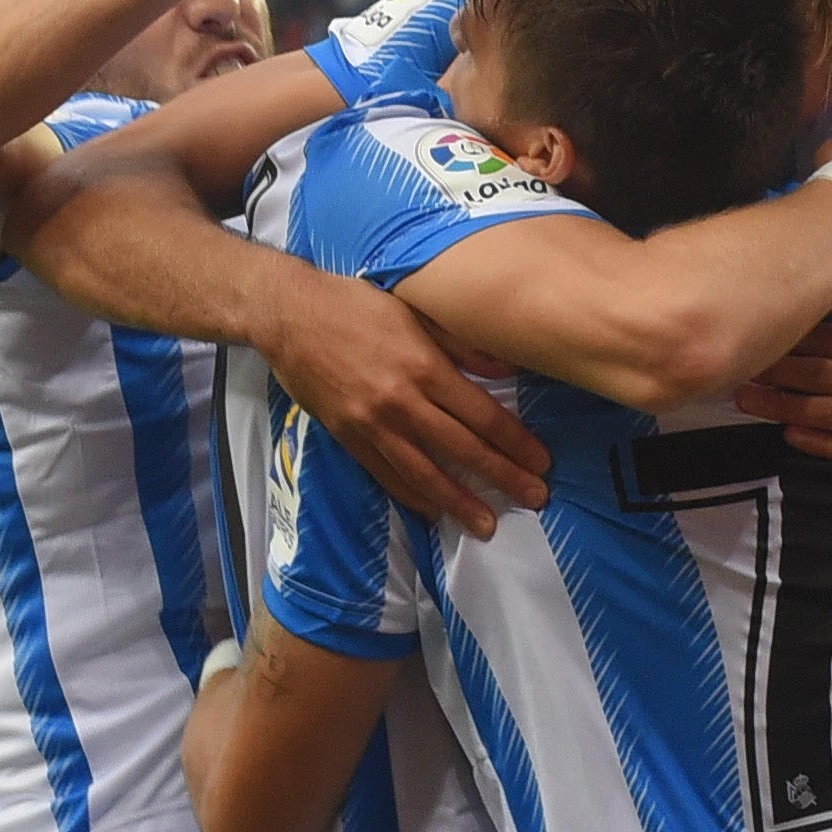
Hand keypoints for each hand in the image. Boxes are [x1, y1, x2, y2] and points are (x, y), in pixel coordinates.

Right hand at [268, 275, 547, 537]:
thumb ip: (462, 344)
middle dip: (503, 477)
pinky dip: (413, 497)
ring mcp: (374, 425)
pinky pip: (387, 475)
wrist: (289, 315)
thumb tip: (506, 367)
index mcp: (425, 367)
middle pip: (463, 449)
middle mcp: (403, 402)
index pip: (483, 416)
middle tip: (534, 499)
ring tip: (487, 526)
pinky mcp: (349, 438)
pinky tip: (434, 511)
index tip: (541, 463)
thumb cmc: (356, 305)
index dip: (516, 443)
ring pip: (425, 473)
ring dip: (460, 502)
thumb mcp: (416, 311)